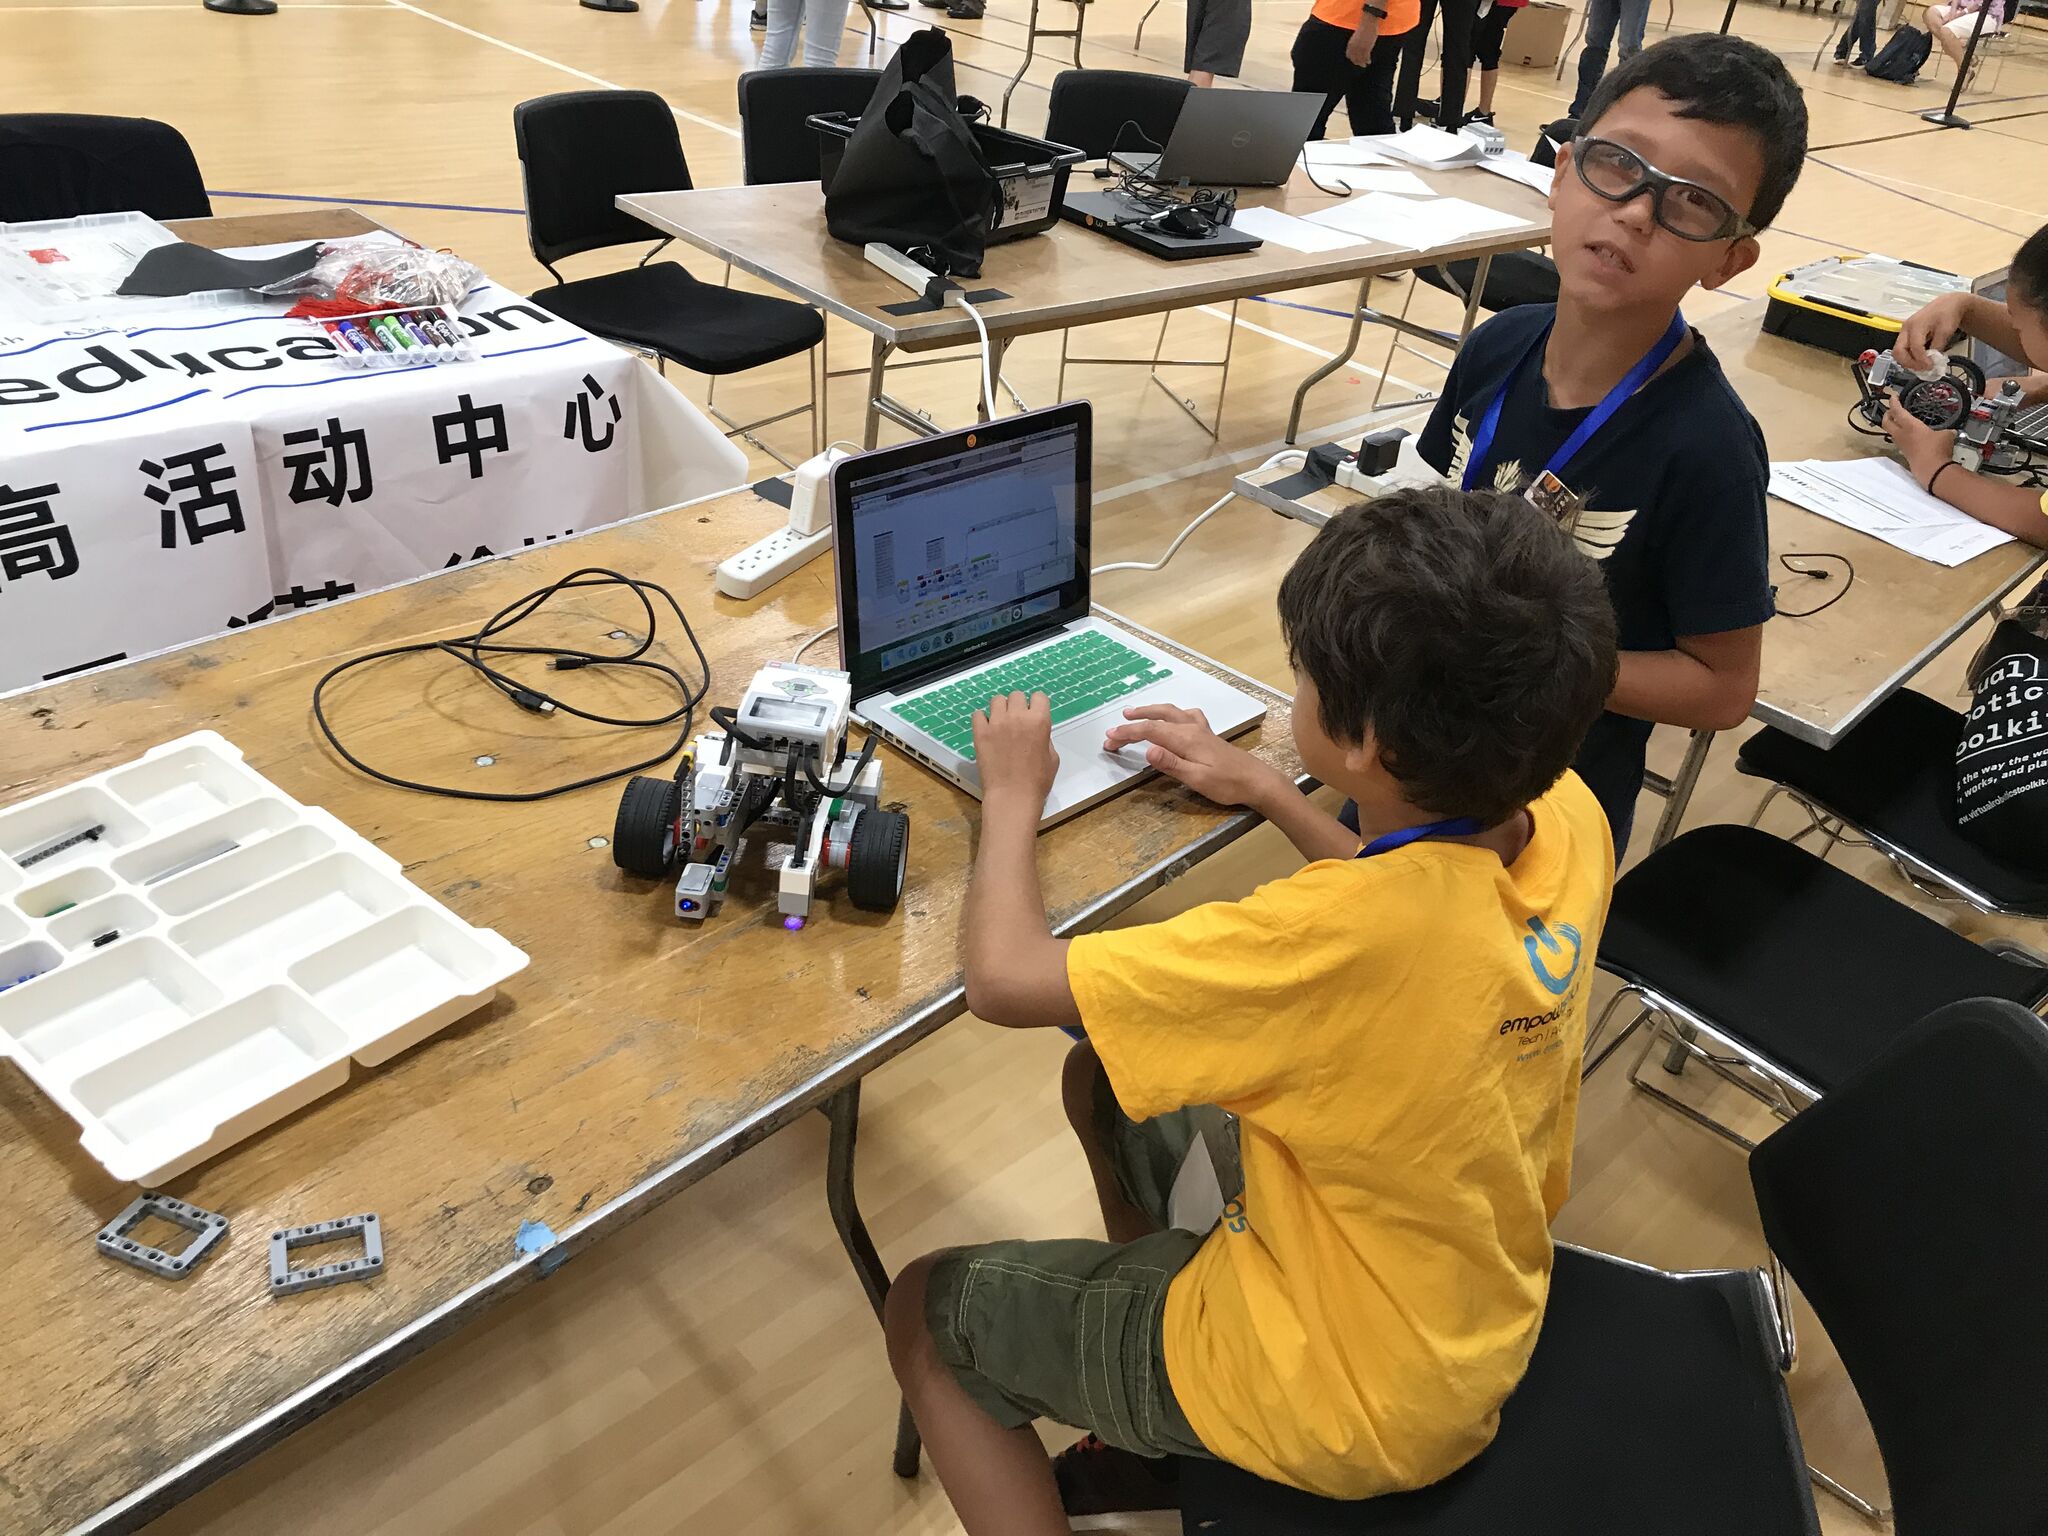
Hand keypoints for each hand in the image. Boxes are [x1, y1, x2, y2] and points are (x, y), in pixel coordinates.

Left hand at [972, 691, 1059, 805]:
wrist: (1012, 796)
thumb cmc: (1038, 781)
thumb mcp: (1052, 757)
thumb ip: (1044, 737)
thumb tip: (1035, 731)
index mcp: (1039, 721)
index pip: (1039, 697)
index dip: (1037, 706)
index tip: (1034, 715)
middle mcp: (1017, 716)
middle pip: (1016, 696)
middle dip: (1018, 706)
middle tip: (1016, 721)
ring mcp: (996, 723)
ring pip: (996, 700)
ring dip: (1000, 709)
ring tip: (1000, 724)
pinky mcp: (980, 732)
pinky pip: (978, 714)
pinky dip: (983, 720)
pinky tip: (987, 731)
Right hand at [1102, 703, 1280, 808]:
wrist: (1256, 780)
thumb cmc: (1227, 784)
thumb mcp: (1196, 779)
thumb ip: (1171, 763)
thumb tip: (1147, 750)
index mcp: (1185, 739)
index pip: (1149, 732)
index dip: (1127, 734)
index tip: (1109, 739)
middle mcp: (1191, 729)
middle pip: (1157, 718)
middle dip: (1133, 721)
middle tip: (1114, 729)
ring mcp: (1201, 730)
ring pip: (1171, 712)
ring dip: (1150, 711)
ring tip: (1134, 713)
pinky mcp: (1208, 734)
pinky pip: (1186, 715)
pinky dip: (1173, 713)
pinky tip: (1174, 717)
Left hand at [1344, 16, 1380, 64]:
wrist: (1368, 23)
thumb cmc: (1363, 28)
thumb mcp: (1356, 36)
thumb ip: (1355, 42)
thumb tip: (1357, 47)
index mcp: (1350, 44)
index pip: (1349, 55)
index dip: (1352, 58)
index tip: (1355, 61)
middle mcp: (1354, 48)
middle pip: (1355, 59)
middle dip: (1357, 62)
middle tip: (1361, 65)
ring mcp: (1360, 48)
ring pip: (1360, 59)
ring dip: (1363, 63)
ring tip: (1365, 65)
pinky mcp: (1366, 48)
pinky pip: (1366, 57)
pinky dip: (1367, 60)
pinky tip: (1369, 62)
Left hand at [1882, 398, 1957, 488]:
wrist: (1932, 469)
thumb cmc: (1937, 449)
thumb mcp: (1946, 435)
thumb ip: (1947, 430)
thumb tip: (1951, 431)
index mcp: (1910, 425)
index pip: (1897, 411)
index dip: (1893, 402)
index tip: (1892, 396)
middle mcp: (1901, 434)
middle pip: (1886, 422)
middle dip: (1887, 414)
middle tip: (1891, 409)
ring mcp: (1901, 445)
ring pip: (1891, 432)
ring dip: (1893, 425)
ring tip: (1899, 421)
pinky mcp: (1904, 453)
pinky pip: (1898, 440)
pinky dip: (1900, 435)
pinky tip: (1908, 435)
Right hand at [1894, 292, 1968, 371]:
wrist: (1948, 304)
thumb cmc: (1948, 314)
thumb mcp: (1946, 331)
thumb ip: (1937, 347)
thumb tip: (1931, 361)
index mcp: (1916, 325)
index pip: (1914, 347)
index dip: (1921, 360)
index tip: (1931, 366)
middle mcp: (1906, 328)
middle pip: (1898, 351)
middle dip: (1909, 363)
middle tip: (1923, 369)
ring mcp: (1904, 331)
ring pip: (1898, 352)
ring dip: (1908, 362)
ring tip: (1922, 366)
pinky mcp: (1906, 334)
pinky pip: (1903, 349)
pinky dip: (1909, 357)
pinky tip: (1920, 360)